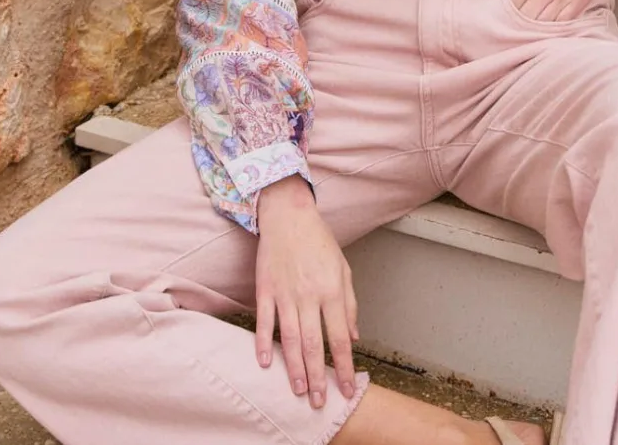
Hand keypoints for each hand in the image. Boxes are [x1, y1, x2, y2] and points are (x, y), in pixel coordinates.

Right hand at [255, 175, 358, 410]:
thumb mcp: (343, 269)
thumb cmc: (319, 242)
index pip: (340, 337)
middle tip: (318, 402)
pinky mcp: (265, 288)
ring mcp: (285, 292)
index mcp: (332, 290)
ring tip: (297, 391)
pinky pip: (264, 320)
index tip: (346, 389)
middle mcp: (309, 294)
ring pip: (290, 338)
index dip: (344, 366)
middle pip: (314, 344)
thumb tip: (354, 337)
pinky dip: (264, 343)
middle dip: (318, 377)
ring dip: (294, 367)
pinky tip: (265, 362)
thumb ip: (349, 304)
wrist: (289, 215)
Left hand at [474, 0, 606, 20]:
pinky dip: (551, 30)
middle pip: (525, 18)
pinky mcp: (580, 1)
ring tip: (519, 32)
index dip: (500, 12)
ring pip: (543, 25)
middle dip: (513, 24)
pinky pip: (563, 24)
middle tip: (503, 27)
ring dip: (530, 30)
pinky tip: (542, 31)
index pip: (511, 4)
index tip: (493, 14)